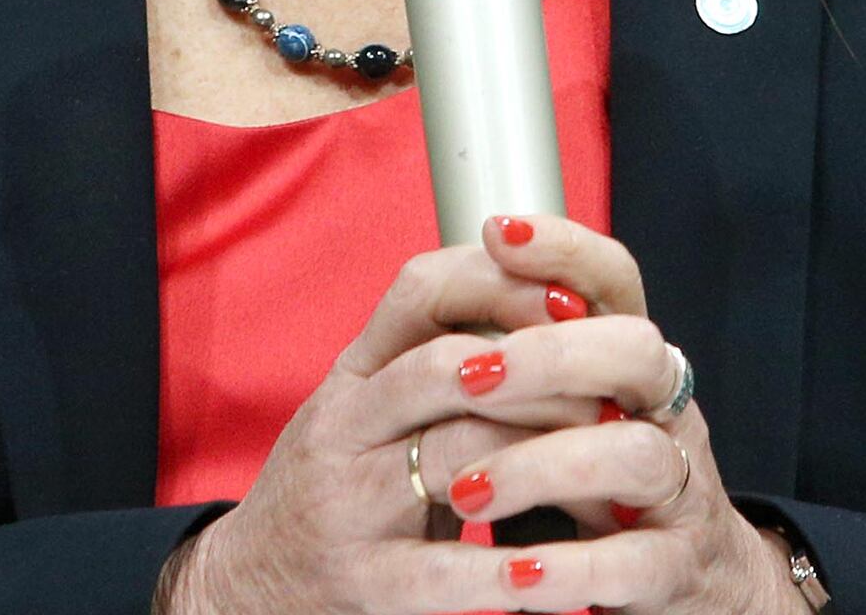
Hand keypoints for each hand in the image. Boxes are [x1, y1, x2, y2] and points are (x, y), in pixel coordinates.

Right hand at [158, 223, 600, 614]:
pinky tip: (554, 571)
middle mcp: (342, 426)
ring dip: (544, 459)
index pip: (420, 288)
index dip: (503, 282)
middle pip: (450, 365)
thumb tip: (554, 305)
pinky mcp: (364, 583)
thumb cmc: (334, 488)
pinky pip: (446, 569)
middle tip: (615, 396)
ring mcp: (348, 504)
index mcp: (353, 374)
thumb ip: (432, 358)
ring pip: (458, 451)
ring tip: (602, 473)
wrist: (249, 588)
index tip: (575, 302)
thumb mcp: (366, 407)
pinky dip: (509, 570)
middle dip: (546, 376)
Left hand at [430, 215, 802, 614]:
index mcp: (632, 368)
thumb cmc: (603, 489)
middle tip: (470, 377)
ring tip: (466, 493)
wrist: (693, 588)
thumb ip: (523, 362)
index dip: (565, 249)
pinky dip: (570, 570)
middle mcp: (667, 415)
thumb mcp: (567, 416)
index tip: (496, 232)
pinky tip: (514, 579)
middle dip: (550, 355)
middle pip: (636, 351)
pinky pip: (635, 564)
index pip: (616, 283)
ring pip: (636, 455)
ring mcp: (681, 491)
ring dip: (542, 467)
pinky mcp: (677, 569)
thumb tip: (441, 297)